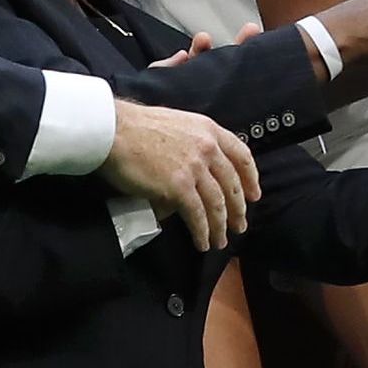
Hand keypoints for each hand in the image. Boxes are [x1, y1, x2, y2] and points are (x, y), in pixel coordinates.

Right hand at [103, 99, 258, 250]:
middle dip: (238, 209)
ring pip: (217, 204)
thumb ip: (192, 145)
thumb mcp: (177, 125)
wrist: (113, 131)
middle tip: (239, 226)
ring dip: (220, 226)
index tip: (254, 195)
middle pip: (231, 184)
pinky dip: (202, 232)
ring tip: (220, 241)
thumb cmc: (135, 127)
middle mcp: (207, 148)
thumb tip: (194, 175)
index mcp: (208, 129)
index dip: (250, 178)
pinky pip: (197, 215)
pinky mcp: (179, 187)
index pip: (241, 155)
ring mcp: (195, 168)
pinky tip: (202, 242)